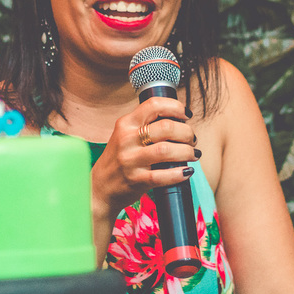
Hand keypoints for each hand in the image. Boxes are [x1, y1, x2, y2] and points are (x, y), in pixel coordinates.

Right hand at [92, 96, 198, 215]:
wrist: (100, 188)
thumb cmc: (119, 159)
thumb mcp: (125, 136)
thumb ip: (146, 125)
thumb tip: (180, 120)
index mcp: (126, 123)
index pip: (154, 105)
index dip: (176, 107)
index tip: (187, 115)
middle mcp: (126, 139)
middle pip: (166, 127)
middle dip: (186, 133)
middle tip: (192, 139)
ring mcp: (130, 160)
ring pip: (167, 150)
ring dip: (187, 152)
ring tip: (193, 154)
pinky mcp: (135, 179)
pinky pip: (163, 176)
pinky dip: (180, 173)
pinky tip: (187, 171)